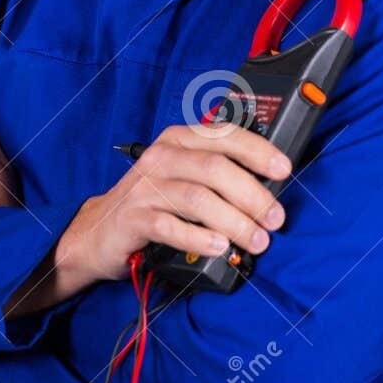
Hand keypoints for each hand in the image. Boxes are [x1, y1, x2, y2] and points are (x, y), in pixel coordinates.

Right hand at [48, 123, 290, 293]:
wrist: (98, 232)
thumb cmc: (153, 203)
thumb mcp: (184, 177)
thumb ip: (219, 174)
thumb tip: (270, 188)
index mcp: (179, 140)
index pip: (224, 136)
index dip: (258, 151)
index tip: (283, 170)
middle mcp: (161, 157)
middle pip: (215, 169)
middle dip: (252, 195)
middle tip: (275, 219)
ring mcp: (145, 187)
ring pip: (198, 198)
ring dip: (234, 221)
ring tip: (256, 240)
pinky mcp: (132, 218)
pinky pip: (171, 226)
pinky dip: (199, 238)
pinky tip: (219, 247)